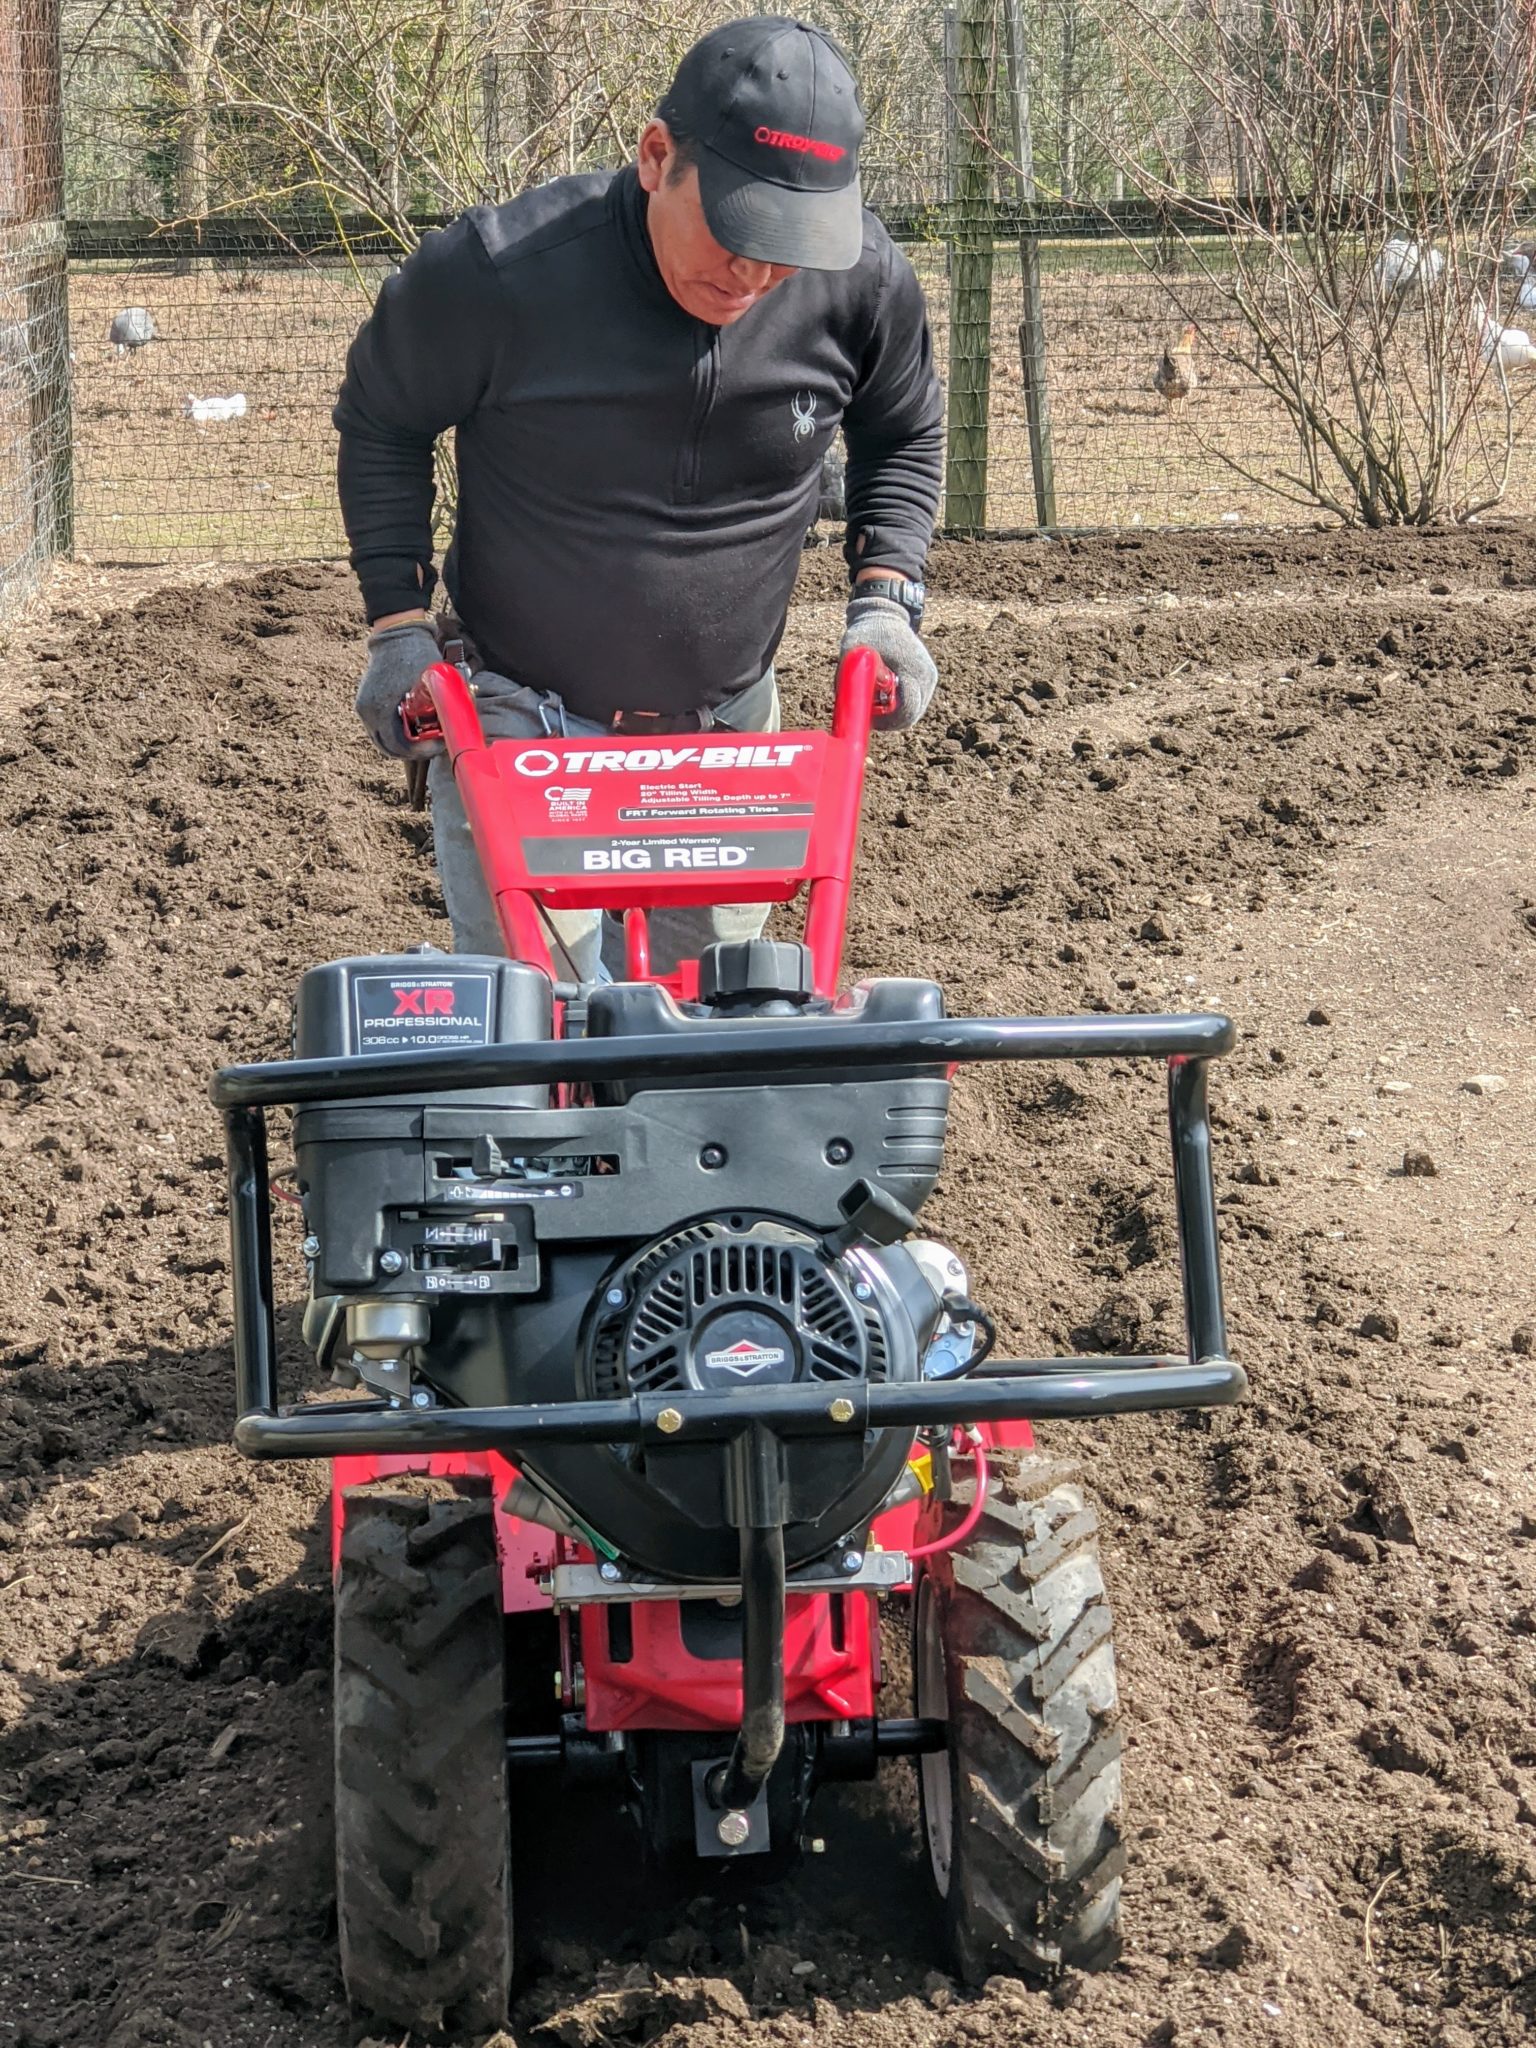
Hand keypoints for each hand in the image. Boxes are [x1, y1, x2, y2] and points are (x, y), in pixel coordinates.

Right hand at [355, 621, 442, 758]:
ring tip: (423, 738)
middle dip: (411, 751)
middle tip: (431, 746)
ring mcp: (364, 705)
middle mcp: (367, 710)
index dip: (420, 751)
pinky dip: (394, 731)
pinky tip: (411, 727)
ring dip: (402, 742)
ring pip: (382, 738)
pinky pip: (380, 726)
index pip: (398, 745)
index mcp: (380, 708)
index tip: (436, 746)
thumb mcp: (433, 681)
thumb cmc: (415, 653)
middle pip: (388, 747)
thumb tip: (459, 724)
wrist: (396, 631)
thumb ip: (443, 704)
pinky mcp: (366, 700)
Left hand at [840, 596, 936, 731]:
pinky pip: (914, 702)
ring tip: (876, 700)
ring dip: (894, 713)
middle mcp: (926, 677)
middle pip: (910, 716)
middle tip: (870, 715)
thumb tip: (855, 704)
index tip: (870, 718)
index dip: (887, 721)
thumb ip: (854, 676)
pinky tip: (885, 693)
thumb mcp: (856, 652)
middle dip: (889, 721)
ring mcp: (929, 678)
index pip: (907, 711)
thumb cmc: (869, 632)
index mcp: (913, 671)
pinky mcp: (927, 678)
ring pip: (913, 711)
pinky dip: (899, 704)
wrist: (886, 614)